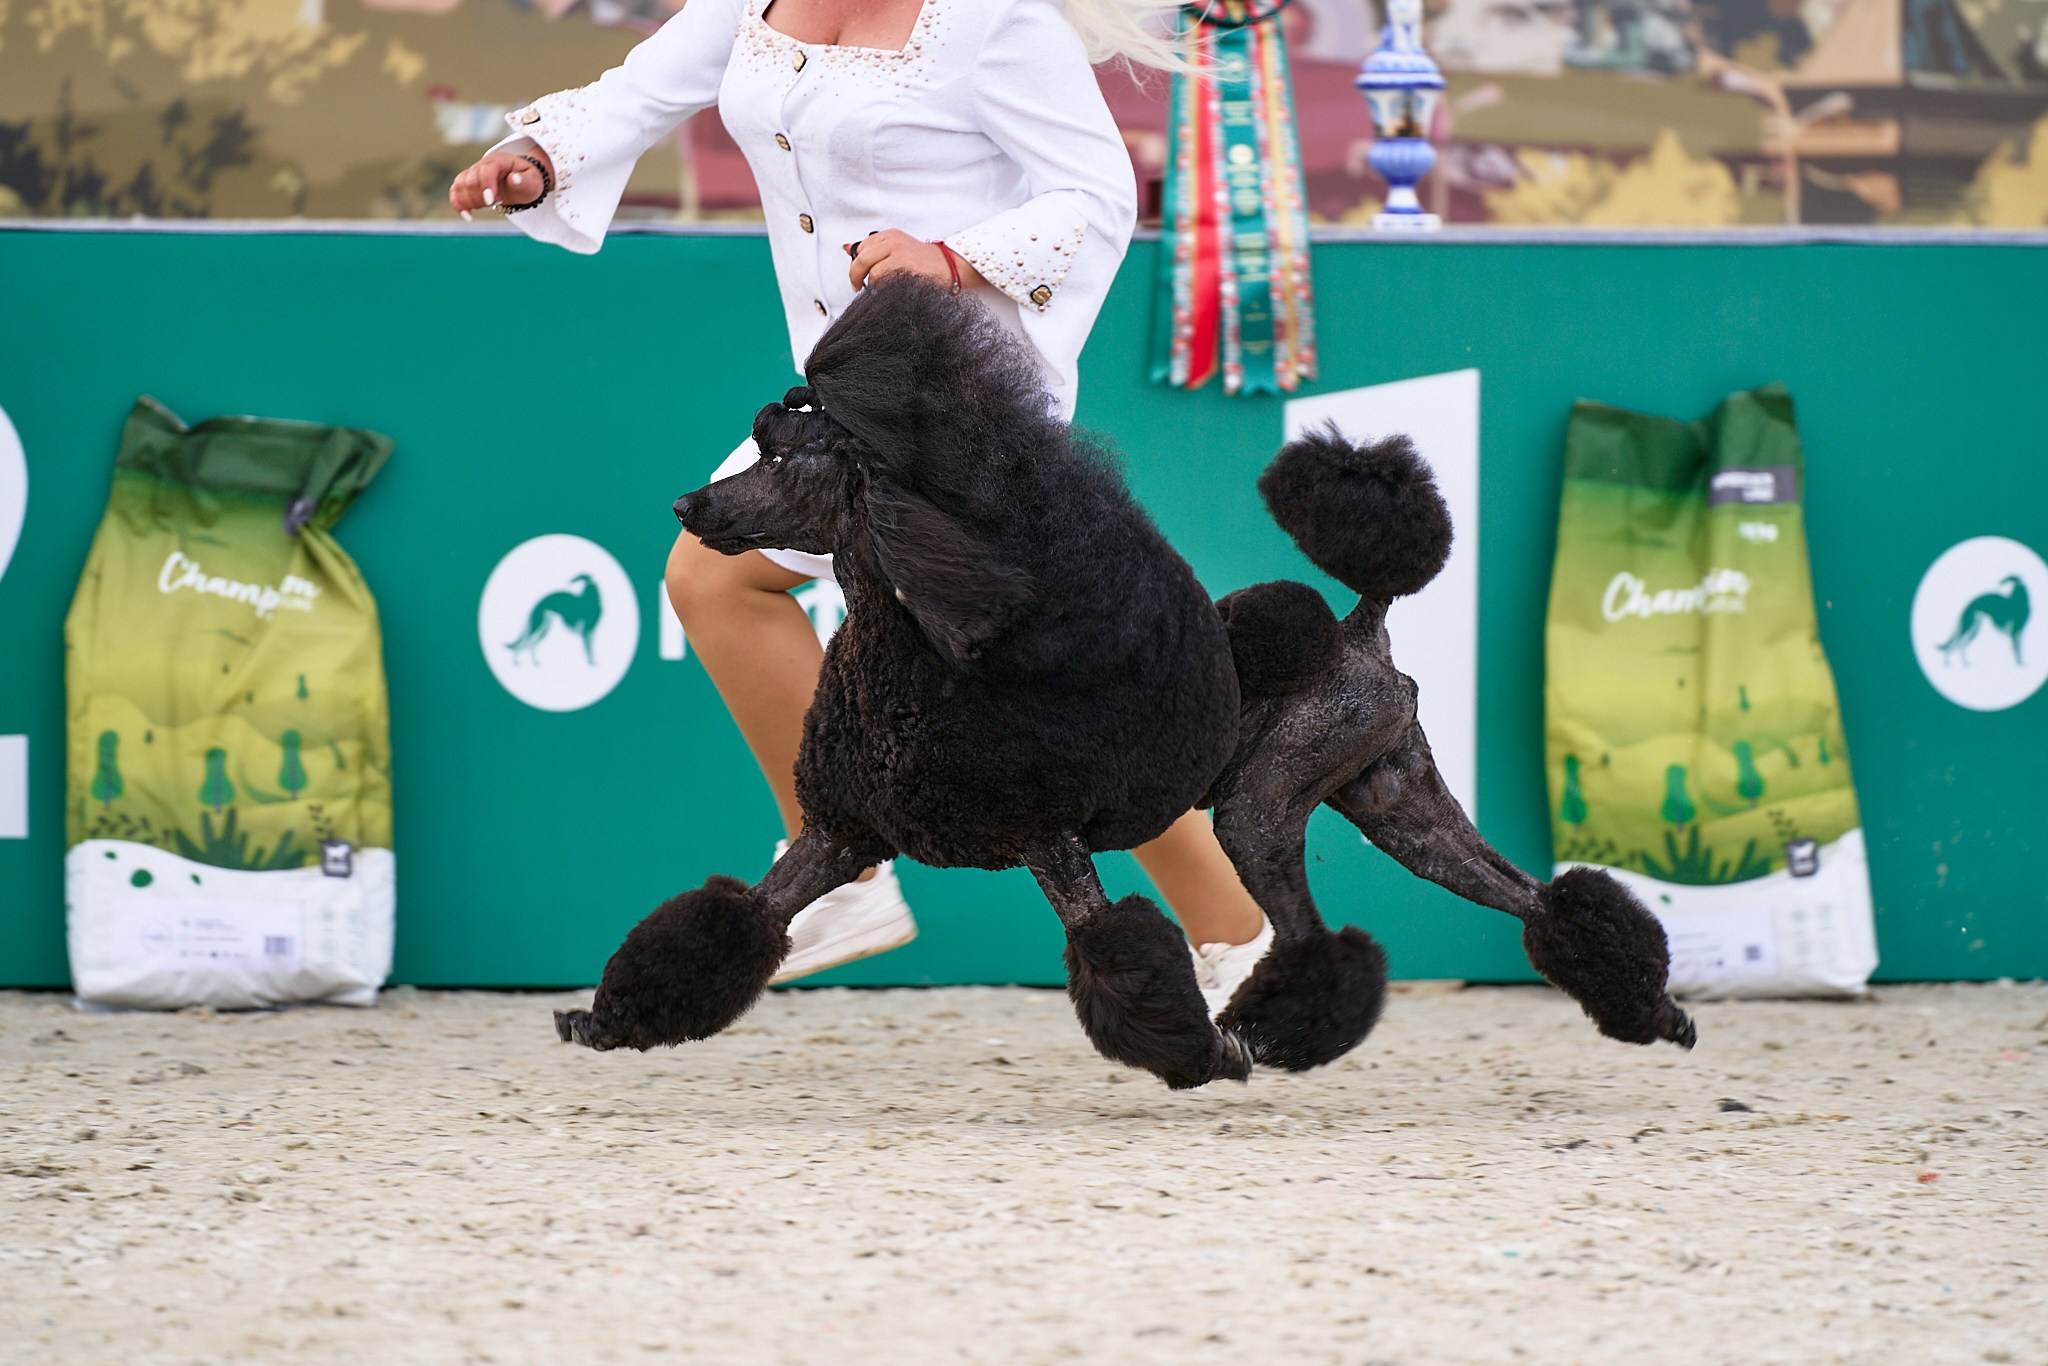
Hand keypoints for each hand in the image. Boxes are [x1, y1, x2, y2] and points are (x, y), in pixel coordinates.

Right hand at [448, 152, 551, 219]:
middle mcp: (483, 164)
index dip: (486, 185)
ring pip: (461, 185)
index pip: (487, 169)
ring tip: (488, 206)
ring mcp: (472, 172)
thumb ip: (525, 180)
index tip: (491, 201)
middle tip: (498, 202)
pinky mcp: (466, 182)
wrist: (520, 181)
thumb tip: (514, 178)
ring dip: (471, 202)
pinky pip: (455, 191)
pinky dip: (458, 204)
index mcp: (499, 160)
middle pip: (471, 180)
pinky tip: (468, 216)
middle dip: (481, 197)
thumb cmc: (527, 181)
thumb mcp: (532, 182)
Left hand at [845, 229, 985, 290]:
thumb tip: (846, 248)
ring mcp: (902, 257)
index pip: (862, 248)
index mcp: (892, 235)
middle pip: (863, 260)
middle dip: (856, 276)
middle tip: (857, 286)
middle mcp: (895, 243)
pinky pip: (885, 285)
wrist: (952, 269)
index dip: (856, 263)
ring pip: (873, 274)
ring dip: (876, 285)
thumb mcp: (898, 247)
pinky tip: (895, 291)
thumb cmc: (924, 263)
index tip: (858, 275)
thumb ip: (873, 248)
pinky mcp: (908, 272)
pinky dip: (885, 291)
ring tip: (888, 287)